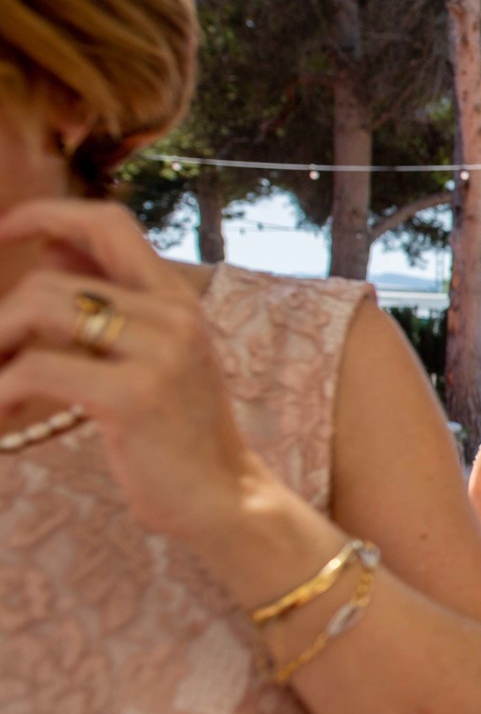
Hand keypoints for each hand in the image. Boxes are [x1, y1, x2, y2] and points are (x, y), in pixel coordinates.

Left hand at [0, 201, 272, 543]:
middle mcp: (172, 315)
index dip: (47, 215)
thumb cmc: (177, 433)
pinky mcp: (133, 396)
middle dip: (2, 318)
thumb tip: (53, 251)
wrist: (224, 497)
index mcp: (176, 298)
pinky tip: (0, 412)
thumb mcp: (153, 356)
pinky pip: (36, 369)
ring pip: (37, 309)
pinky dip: (0, 390)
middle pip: (50, 278)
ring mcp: (158, 353)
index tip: (6, 232)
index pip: (109, 222)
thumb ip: (110, 304)